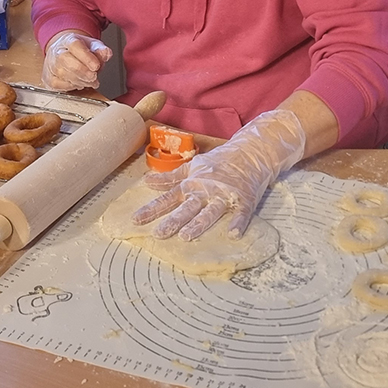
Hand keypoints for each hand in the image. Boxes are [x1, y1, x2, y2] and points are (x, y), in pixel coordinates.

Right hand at [42, 30, 112, 90]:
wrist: (64, 52)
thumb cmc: (79, 50)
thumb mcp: (92, 46)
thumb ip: (101, 50)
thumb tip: (106, 53)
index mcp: (68, 40)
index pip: (75, 46)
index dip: (86, 57)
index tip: (96, 66)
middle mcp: (57, 51)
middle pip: (65, 60)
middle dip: (82, 71)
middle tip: (94, 77)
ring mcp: (51, 64)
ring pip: (62, 73)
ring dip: (79, 81)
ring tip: (91, 82)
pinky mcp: (48, 77)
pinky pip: (58, 84)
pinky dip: (71, 86)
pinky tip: (79, 84)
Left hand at [132, 109, 305, 239]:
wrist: (251, 152)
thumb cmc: (220, 161)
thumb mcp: (193, 166)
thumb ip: (171, 177)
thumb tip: (147, 181)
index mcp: (192, 184)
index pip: (168, 198)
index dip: (152, 209)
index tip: (136, 219)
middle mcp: (206, 190)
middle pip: (187, 207)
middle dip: (173, 221)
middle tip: (159, 234)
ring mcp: (225, 195)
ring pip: (210, 212)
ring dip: (199, 224)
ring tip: (187, 236)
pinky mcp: (244, 199)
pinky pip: (241, 213)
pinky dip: (238, 223)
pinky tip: (233, 234)